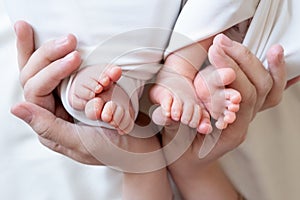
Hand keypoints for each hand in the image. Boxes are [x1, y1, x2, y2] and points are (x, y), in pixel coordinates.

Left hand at [11, 21, 165, 170]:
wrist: (140, 148)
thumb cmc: (112, 150)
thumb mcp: (81, 143)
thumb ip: (48, 127)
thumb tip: (16, 108)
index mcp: (49, 123)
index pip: (37, 90)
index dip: (52, 70)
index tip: (75, 57)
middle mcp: (55, 109)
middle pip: (36, 75)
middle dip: (48, 53)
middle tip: (70, 39)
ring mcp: (69, 99)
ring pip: (48, 69)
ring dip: (52, 50)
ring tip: (68, 38)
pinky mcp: (85, 91)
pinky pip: (73, 71)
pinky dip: (70, 57)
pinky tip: (73, 44)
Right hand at [163, 34, 286, 198]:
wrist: (192, 163)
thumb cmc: (183, 154)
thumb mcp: (174, 141)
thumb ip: (173, 125)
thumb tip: (170, 111)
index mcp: (230, 134)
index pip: (241, 98)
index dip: (229, 72)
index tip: (212, 52)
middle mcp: (244, 124)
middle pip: (257, 88)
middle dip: (240, 60)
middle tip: (219, 43)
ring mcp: (248, 116)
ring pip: (267, 87)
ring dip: (253, 61)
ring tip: (236, 42)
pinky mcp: (245, 108)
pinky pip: (268, 90)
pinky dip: (273, 70)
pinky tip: (273, 53)